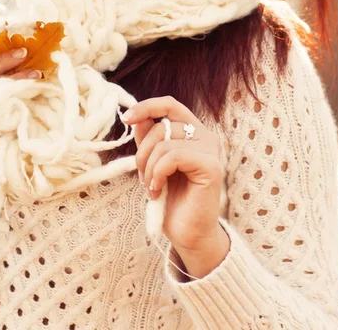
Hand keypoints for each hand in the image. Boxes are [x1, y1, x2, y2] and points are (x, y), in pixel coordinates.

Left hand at [124, 96, 224, 252]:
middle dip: (143, 151)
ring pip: (164, 142)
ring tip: (150, 186)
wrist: (187, 233)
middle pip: (161, 125)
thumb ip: (148, 138)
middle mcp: (206, 135)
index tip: (126, 119)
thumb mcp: (153, 163)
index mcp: (193, 131)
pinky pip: (173, 156)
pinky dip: (157, 174)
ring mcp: (211, 150)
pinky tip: (156, 190)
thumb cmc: (172, 199)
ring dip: (149, 167)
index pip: (169, 104)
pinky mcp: (211, 166)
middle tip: (141, 176)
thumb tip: (137, 117)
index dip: (146, 107)